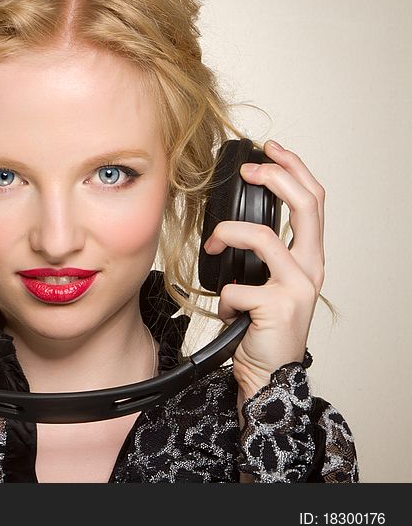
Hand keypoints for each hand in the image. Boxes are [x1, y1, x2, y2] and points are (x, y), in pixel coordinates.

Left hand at [203, 139, 325, 397]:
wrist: (265, 375)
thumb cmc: (260, 328)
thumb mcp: (263, 283)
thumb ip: (257, 256)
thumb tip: (227, 226)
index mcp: (308, 258)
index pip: (313, 202)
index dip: (294, 170)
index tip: (271, 149)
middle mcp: (311, 269)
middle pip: (306, 205)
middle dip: (277, 177)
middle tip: (250, 169)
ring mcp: (298, 287)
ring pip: (264, 238)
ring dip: (228, 235)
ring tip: (212, 246)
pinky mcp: (279, 306)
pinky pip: (237, 286)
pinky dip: (224, 297)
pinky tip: (228, 310)